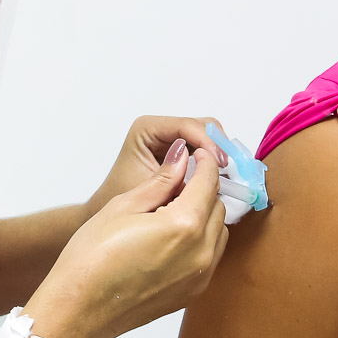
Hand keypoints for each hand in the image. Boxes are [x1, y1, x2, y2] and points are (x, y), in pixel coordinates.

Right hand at [28, 140, 230, 337]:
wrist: (80, 309)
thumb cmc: (92, 258)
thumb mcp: (122, 206)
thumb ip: (160, 182)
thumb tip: (182, 160)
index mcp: (184, 224)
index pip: (209, 182)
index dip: (205, 163)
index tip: (196, 155)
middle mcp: (201, 251)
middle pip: (218, 207)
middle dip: (204, 190)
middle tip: (179, 183)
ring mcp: (200, 275)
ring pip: (219, 232)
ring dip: (205, 216)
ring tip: (174, 211)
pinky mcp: (193, 292)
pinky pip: (210, 256)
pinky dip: (202, 240)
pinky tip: (173, 237)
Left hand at [87, 116, 229, 217]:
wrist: (112, 212)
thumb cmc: (123, 197)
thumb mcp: (150, 186)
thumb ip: (176, 174)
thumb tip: (207, 166)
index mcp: (147, 129)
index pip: (187, 125)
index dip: (207, 142)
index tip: (219, 164)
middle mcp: (161, 129)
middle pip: (202, 126)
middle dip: (217, 147)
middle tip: (225, 171)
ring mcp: (172, 139)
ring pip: (207, 138)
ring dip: (217, 156)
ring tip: (222, 178)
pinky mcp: (181, 151)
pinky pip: (204, 151)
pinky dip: (213, 164)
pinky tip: (216, 180)